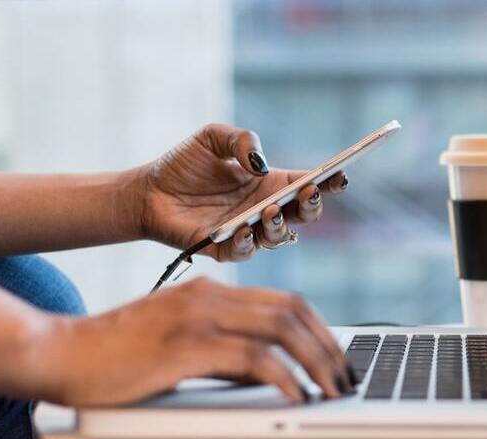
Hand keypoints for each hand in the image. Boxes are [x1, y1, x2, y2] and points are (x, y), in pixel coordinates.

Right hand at [38, 277, 351, 406]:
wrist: (61, 353)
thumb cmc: (117, 355)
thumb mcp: (180, 343)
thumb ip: (224, 350)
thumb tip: (269, 373)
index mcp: (211, 291)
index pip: (285, 300)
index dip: (320, 328)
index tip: (337, 357)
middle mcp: (210, 296)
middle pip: (292, 311)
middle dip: (328, 346)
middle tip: (344, 377)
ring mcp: (198, 317)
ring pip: (281, 330)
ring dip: (316, 362)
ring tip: (331, 389)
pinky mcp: (187, 345)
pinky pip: (252, 358)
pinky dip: (283, 377)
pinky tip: (296, 395)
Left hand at [135, 124, 348, 260]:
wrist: (147, 191)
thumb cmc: (183, 164)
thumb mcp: (213, 137)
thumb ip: (241, 140)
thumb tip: (260, 164)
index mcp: (270, 184)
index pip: (308, 184)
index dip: (328, 181)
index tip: (339, 175)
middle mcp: (265, 209)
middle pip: (304, 215)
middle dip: (312, 206)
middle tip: (308, 192)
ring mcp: (248, 231)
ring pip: (280, 237)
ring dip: (280, 225)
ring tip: (270, 210)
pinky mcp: (224, 249)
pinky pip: (244, 251)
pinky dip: (247, 242)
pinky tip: (243, 228)